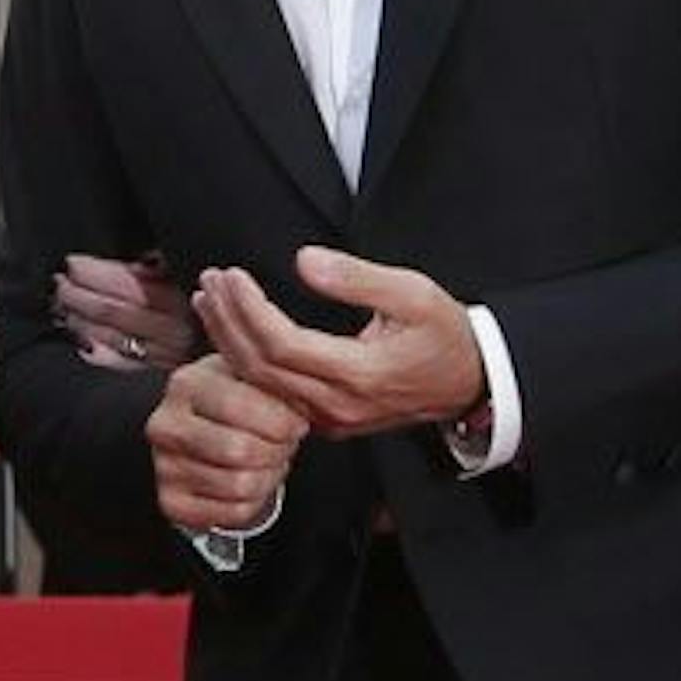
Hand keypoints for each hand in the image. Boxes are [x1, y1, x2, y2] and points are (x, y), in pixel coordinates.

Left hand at [52, 252, 198, 371]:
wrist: (228, 360)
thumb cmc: (203, 314)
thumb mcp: (190, 282)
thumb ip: (164, 271)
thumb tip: (143, 262)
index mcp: (180, 299)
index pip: (125, 283)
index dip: (94, 272)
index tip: (73, 263)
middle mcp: (171, 330)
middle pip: (111, 309)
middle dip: (78, 294)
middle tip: (59, 284)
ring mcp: (162, 357)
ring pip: (109, 336)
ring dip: (79, 320)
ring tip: (63, 308)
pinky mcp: (156, 380)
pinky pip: (118, 366)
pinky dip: (95, 354)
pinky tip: (80, 344)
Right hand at [145, 352, 304, 534]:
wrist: (209, 430)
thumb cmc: (241, 401)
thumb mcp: (256, 380)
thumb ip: (277, 386)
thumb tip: (307, 404)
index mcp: (187, 384)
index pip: (240, 407)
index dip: (282, 420)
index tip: (296, 422)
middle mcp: (165, 425)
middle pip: (239, 450)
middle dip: (277, 450)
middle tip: (283, 443)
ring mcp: (164, 466)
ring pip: (239, 485)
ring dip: (269, 476)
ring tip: (269, 460)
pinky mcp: (172, 501)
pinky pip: (232, 512)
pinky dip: (255, 501)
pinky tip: (253, 480)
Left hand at [193, 247, 485, 435]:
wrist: (470, 382)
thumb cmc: (445, 333)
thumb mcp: (413, 294)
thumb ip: (356, 278)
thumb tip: (304, 260)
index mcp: (360, 374)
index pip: (281, 345)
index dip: (249, 309)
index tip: (232, 275)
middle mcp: (337, 405)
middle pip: (260, 367)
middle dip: (228, 321)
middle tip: (211, 281)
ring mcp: (330, 418)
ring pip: (261, 385)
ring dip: (229, 341)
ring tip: (210, 301)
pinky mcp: (326, 420)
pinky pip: (273, 394)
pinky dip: (247, 362)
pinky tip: (231, 333)